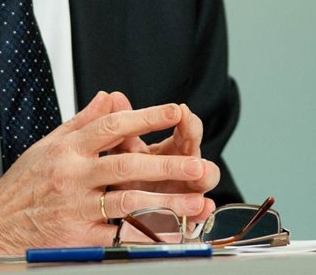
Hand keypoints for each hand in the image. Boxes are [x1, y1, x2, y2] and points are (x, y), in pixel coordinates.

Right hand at [0, 91, 220, 254]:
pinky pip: (118, 233)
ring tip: (195, 202)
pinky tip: (170, 231)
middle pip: (126, 164)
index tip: (174, 110)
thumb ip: (83, 123)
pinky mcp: (79, 237)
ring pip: (128, 201)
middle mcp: (73, 176)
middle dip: (167, 164)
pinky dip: (145, 231)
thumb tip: (109, 97)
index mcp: (68, 149)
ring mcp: (76, 207)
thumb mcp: (48, 146)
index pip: (112, 126)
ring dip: (166, 202)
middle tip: (198, 163)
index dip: (145, 116)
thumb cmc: (23, 187)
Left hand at [103, 93, 215, 223]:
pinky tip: (200, 211)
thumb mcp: (121, 149)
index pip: (186, 130)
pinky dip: (197, 214)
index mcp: (171, 149)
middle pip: (198, 157)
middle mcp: (183, 169)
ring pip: (202, 185)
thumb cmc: (125, 174)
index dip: (186, 122)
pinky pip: (191, 216)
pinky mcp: (181, 217)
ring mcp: (185, 193)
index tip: (181, 112)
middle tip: (195, 159)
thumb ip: (119, 126)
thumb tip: (113, 97)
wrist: (117, 208)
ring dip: (203, 183)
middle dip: (199, 158)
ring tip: (200, 186)